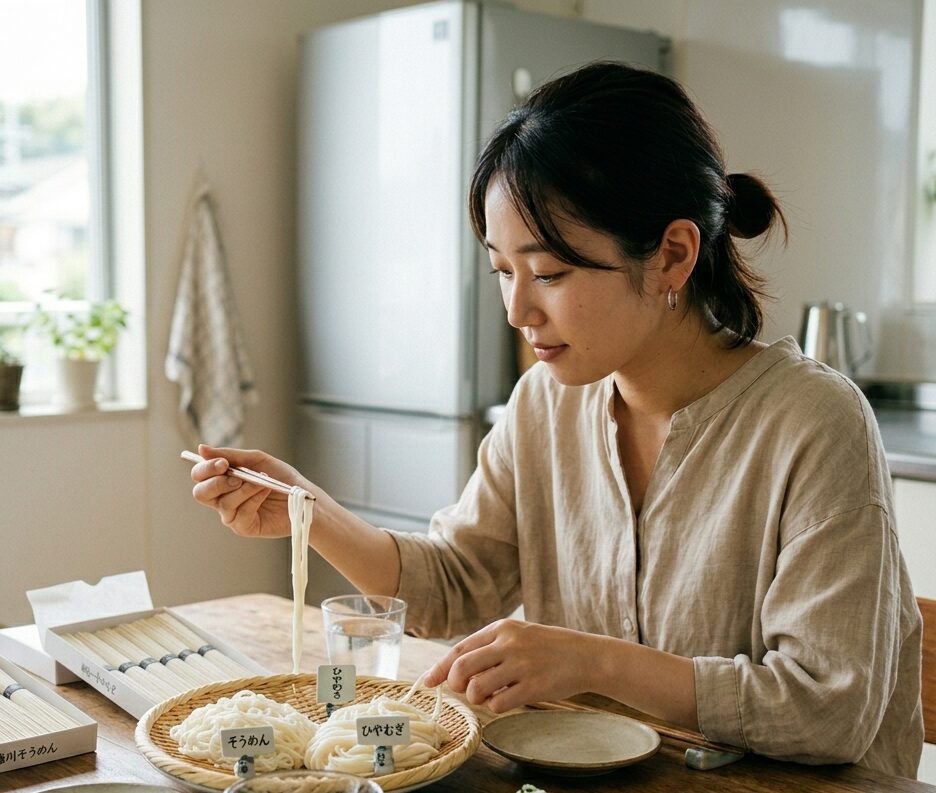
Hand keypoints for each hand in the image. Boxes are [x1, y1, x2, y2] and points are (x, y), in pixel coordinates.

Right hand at [190, 443, 313, 538]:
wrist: (303, 496)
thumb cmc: (280, 477)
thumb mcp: (256, 460)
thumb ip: (230, 455)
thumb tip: (201, 448)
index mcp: (222, 480)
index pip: (200, 476)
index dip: (206, 468)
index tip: (224, 463)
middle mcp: (223, 499)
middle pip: (200, 493)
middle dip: (217, 483)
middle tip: (237, 477)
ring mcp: (232, 515)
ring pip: (223, 503)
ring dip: (244, 490)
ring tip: (262, 483)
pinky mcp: (244, 528)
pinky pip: (239, 514)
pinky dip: (253, 500)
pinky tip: (266, 492)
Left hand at [421, 619, 595, 712]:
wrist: (585, 655)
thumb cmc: (547, 647)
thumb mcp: (517, 635)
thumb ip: (488, 648)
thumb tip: (453, 669)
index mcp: (501, 628)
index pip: (460, 648)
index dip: (440, 668)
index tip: (428, 682)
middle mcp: (508, 644)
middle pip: (461, 667)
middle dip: (455, 684)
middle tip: (463, 690)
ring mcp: (521, 665)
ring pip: (476, 688)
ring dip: (476, 698)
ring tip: (490, 694)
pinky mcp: (533, 687)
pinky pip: (498, 704)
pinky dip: (496, 707)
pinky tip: (508, 699)